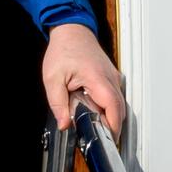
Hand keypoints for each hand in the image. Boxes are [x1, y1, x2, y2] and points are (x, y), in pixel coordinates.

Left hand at [42, 22, 124, 136]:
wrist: (71, 31)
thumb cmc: (63, 50)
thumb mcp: (52, 79)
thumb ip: (58, 104)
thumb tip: (64, 124)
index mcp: (97, 77)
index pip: (113, 107)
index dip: (113, 126)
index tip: (107, 140)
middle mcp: (110, 78)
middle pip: (119, 109)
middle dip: (110, 126)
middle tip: (95, 136)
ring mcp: (113, 78)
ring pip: (118, 104)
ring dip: (108, 116)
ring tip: (91, 122)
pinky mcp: (111, 79)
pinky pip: (114, 97)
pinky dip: (107, 107)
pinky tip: (94, 110)